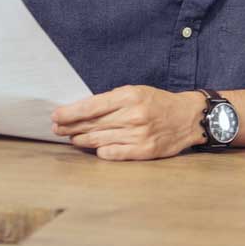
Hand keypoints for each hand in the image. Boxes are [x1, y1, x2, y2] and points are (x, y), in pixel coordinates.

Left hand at [51, 85, 203, 160]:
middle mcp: (133, 115)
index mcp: (130, 96)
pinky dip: (100, 151)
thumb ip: (111, 101)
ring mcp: (138, 135)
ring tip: (73, 138)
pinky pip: (111, 153)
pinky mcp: (143, 150)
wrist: (189, 117)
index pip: (91, 106)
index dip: (69, 112)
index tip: (55, 116)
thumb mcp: (137, 92)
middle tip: (57, 129)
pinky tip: (95, 148)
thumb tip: (81, 111)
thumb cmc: (159, 103)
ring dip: (81, 140)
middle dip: (70, 127)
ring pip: (97, 140)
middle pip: (91, 124)